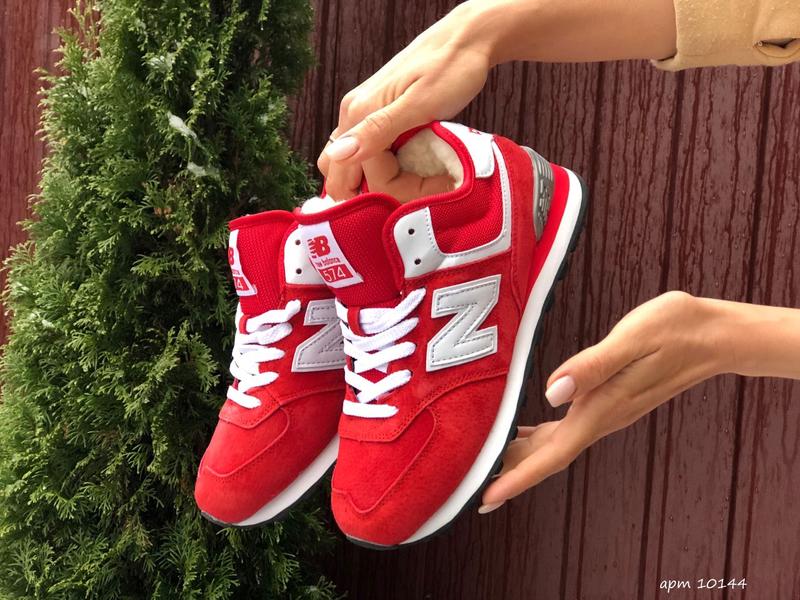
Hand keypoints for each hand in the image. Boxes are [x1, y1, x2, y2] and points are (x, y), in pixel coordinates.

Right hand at [318, 2, 492, 199]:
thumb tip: (340, 154)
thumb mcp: (420, 103)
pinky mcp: (377, 117)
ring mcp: (362, 116)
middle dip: (375, 194)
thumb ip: (378, 130)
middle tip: (419, 191)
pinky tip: (409, 169)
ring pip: (351, 167)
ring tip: (415, 182)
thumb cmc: (452, 68)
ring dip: (376, 184)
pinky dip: (383, 170)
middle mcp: (352, 115)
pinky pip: (366, 155)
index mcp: (357, 113)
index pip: (352, 177)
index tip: (428, 188)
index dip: (388, 191)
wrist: (467, 39)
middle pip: (341, 177)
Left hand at [479, 292, 730, 512]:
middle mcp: (601, 417)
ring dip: (520, 457)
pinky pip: (565, 428)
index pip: (552, 454)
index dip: (516, 478)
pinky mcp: (608, 399)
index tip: (485, 500)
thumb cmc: (674, 329)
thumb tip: (551, 393)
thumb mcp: (632, 339)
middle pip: (547, 456)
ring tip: (485, 463)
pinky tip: (522, 431)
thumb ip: (592, 366)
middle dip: (509, 474)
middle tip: (468, 487)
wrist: (712, 334)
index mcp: (601, 407)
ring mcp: (606, 411)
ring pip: (554, 444)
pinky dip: (538, 436)